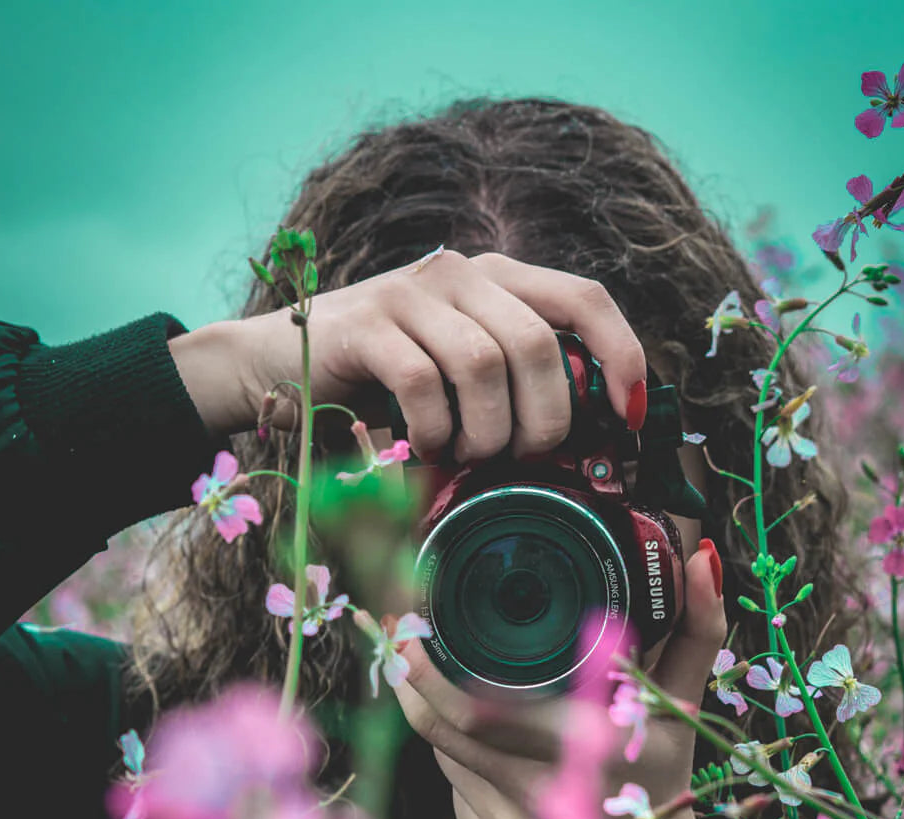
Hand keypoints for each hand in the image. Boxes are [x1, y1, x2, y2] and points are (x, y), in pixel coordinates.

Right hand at [193, 249, 649, 455]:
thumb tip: (583, 441)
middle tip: (521, 460)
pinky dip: (433, 430)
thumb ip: (512, 382)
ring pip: (484, 365)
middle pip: (539, 345)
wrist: (274, 361)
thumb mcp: (457, 370)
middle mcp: (459, 272)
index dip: (622, 356)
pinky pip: (423, 384)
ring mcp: (409, 294)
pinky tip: (424, 445)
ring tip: (465, 455)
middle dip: (544, 420)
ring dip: (485, 432)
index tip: (629, 417)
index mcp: (495, 278)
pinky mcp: (364, 326)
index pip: (585, 298)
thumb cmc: (380, 379)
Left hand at [391, 542, 729, 818]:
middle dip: (413, 679)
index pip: (481, 710)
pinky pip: (454, 787)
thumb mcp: (682, 706)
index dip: (432, 671)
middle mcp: (546, 797)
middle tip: (402, 637)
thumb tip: (700, 559)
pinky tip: (469, 737)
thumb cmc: (665, 778)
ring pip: (446, 754)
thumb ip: (697, 630)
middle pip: (448, 729)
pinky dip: (456, 756)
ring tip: (425, 673)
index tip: (414, 626)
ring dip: (432, 713)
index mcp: (591, 750)